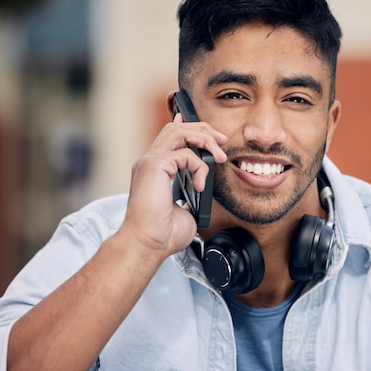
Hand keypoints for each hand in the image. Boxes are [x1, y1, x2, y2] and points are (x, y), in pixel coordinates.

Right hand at [118, 113, 226, 259]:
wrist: (147, 244)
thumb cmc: (162, 234)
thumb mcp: (184, 209)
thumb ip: (190, 193)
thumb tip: (201, 189)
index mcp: (154, 170)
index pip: (170, 137)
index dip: (188, 127)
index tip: (210, 133)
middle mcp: (149, 162)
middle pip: (176, 128)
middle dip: (203, 129)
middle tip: (222, 141)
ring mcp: (150, 162)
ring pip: (179, 131)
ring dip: (205, 140)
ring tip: (220, 156)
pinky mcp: (154, 166)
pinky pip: (185, 154)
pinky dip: (199, 167)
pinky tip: (199, 186)